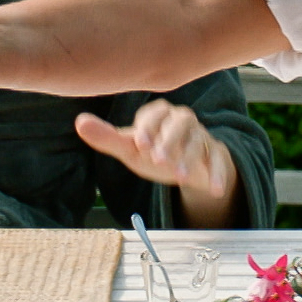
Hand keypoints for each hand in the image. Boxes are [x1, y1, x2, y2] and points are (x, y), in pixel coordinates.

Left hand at [74, 100, 233, 197]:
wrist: (184, 168)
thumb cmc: (153, 152)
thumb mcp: (130, 148)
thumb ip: (107, 137)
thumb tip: (80, 122)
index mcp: (159, 114)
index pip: (154, 113)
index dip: (147, 126)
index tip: (138, 143)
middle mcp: (183, 120)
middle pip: (180, 122)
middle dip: (169, 140)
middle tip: (158, 160)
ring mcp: (202, 136)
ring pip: (200, 141)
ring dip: (190, 158)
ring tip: (179, 176)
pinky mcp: (217, 153)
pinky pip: (221, 160)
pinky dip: (218, 174)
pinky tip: (214, 189)